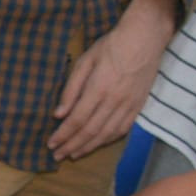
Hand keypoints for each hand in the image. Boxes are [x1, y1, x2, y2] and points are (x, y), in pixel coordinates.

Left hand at [50, 0, 175, 160]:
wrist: (144, 39)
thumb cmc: (110, 46)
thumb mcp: (84, 61)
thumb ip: (71, 89)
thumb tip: (59, 114)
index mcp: (98, 89)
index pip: (77, 120)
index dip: (63, 135)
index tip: (51, 144)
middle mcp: (114, 101)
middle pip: (90, 131)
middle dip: (72, 145)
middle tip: (57, 156)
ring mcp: (129, 105)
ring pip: (107, 134)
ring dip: (89, 147)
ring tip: (73, 155)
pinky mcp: (139, 105)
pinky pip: (123, 129)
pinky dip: (108, 140)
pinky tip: (97, 144)